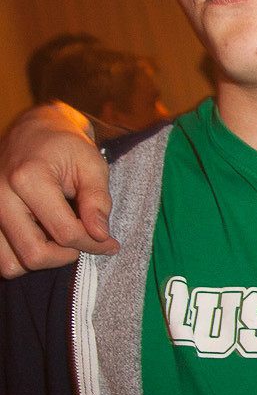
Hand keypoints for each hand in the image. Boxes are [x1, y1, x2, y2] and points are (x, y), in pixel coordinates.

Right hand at [0, 102, 117, 276]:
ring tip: (59, 240)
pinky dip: (22, 257)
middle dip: (65, 256)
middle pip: (33, 254)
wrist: (33, 130)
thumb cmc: (65, 146)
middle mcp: (1, 196)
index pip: (65, 232)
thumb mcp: (91, 164)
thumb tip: (101, 236)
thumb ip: (97, 201)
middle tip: (82, 241)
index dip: (93, 244)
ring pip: (10, 263)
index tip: (108, 242)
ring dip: (41, 261)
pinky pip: (1, 257)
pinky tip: (42, 238)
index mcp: (29, 178)